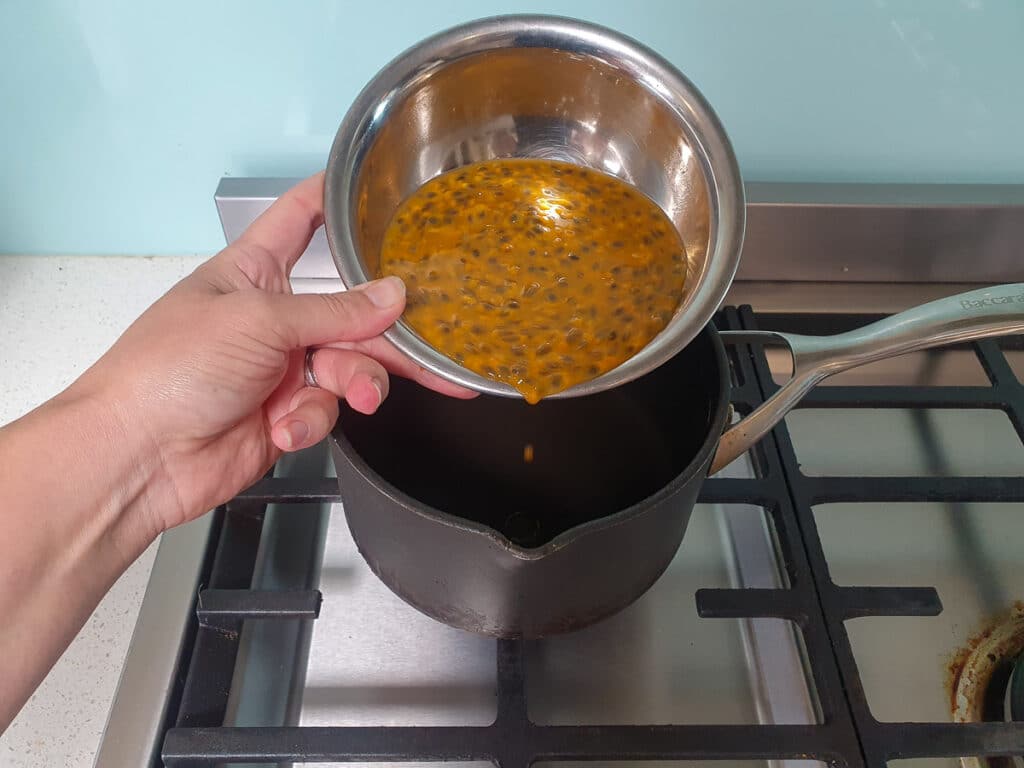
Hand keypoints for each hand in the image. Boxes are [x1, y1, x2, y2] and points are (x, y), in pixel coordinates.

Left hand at [67, 171, 472, 534]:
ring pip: (352, 365)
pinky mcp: (287, 414)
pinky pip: (328, 410)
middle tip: (432, 347)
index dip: (336, 200)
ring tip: (360, 397)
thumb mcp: (259, 321)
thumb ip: (334, 311)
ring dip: (359, 382)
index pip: (300, 218)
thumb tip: (394, 295)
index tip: (379, 186)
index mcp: (254, 272)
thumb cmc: (170, 369)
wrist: (140, 455)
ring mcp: (282, 367)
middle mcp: (274, 316)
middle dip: (388, 332)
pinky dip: (313, 420)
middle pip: (351, 311)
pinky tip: (286, 427)